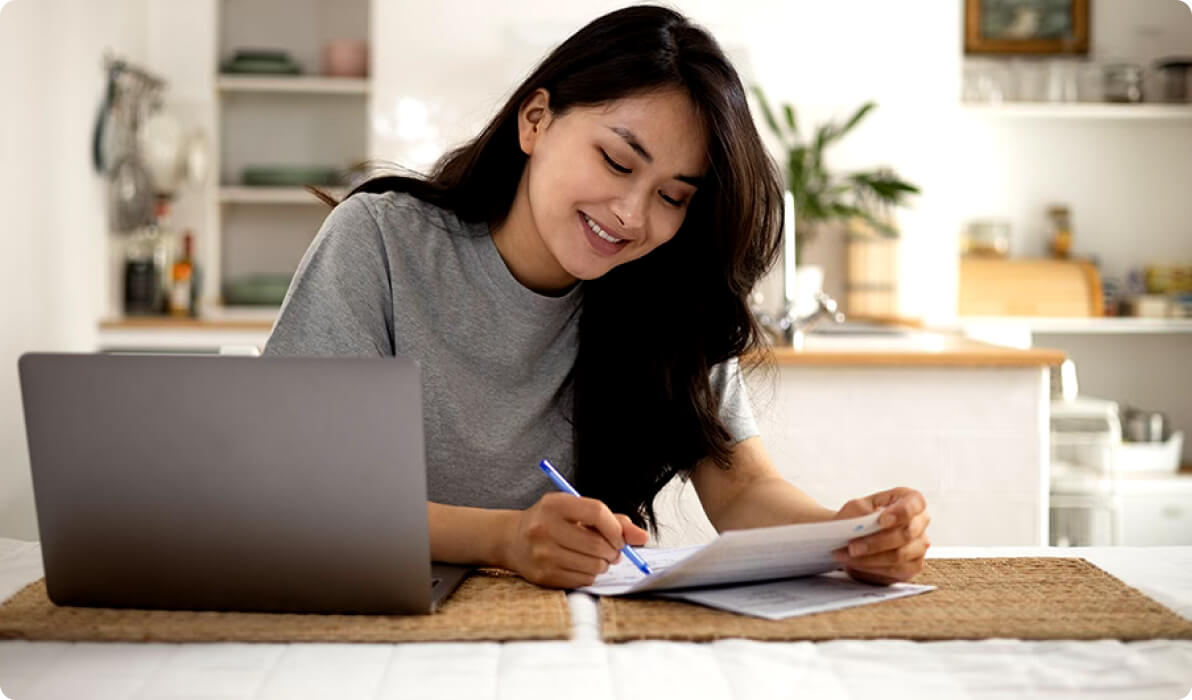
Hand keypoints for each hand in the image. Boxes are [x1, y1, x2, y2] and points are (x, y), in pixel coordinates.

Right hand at [501, 492, 648, 588]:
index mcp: (554, 504)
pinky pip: (583, 580)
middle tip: (611, 550)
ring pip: (594, 566)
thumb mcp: (577, 511)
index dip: (615, 528)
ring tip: (595, 557)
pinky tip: (580, 566)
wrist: (513, 539)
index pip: (597, 512)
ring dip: (602, 565)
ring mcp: (542, 554)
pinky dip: (589, 575)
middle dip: (613, 551)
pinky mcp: (543, 576)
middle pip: (598, 544)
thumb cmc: (552, 522)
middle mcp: (544, 528)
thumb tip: (642, 538)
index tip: (620, 537)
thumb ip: (612, 520)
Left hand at [831, 487, 929, 584]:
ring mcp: (919, 546)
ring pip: (899, 556)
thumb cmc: (856, 517)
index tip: (881, 521)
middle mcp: (920, 522)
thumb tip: (869, 525)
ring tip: (848, 556)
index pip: (914, 503)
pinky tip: (857, 564)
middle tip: (852, 547)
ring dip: (870, 558)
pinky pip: (896, 571)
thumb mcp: (855, 508)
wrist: (849, 537)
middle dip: (875, 543)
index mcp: (909, 499)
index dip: (900, 512)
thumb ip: (863, 513)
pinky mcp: (913, 566)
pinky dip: (873, 569)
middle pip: (906, 534)